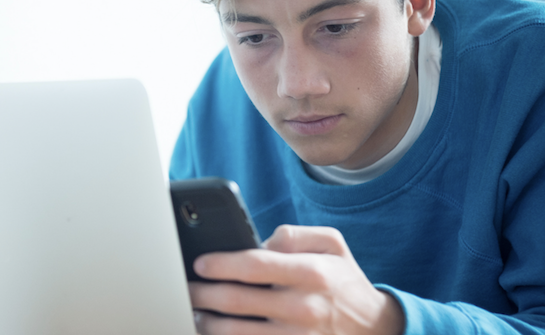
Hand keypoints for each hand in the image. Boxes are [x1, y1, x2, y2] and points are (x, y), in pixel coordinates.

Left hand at [188, 225, 404, 334]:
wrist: (375, 327)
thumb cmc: (343, 281)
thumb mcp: (332, 245)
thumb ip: (294, 235)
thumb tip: (258, 241)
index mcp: (311, 273)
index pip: (255, 265)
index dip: (221, 264)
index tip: (200, 263)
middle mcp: (304, 307)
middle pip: (237, 301)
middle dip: (202, 293)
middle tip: (185, 287)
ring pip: (236, 332)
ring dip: (206, 322)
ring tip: (193, 311)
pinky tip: (214, 331)